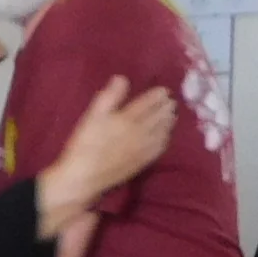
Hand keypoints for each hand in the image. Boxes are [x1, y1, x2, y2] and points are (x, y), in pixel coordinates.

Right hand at [36, 75, 179, 224]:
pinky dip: (165, 139)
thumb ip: (109, 97)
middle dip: (166, 108)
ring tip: (172, 116)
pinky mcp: (141, 162)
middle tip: (171, 101)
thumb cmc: (85, 144)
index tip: (164, 90)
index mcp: (127, 118)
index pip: (148, 103)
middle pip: (158, 117)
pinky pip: (159, 149)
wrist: (85, 177)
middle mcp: (140, 132)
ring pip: (161, 132)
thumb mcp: (92, 116)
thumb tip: (122, 79)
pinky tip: (165, 137)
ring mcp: (143, 149)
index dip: (157, 96)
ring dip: (168, 122)